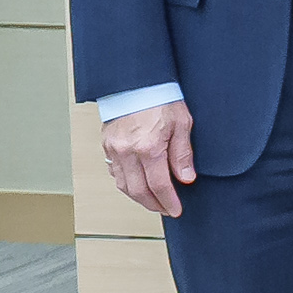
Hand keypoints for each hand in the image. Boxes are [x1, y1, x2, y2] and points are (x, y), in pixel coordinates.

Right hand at [101, 101, 194, 217]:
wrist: (136, 82)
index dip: (168, 201)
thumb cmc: (161, 98)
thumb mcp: (182, 124)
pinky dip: (126, 183)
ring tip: (154, 201)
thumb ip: (182, 154)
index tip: (176, 210)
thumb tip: (186, 179)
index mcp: (148, 147)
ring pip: (123, 184)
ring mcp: (114, 149)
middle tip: (166, 209)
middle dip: (153, 205)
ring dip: (138, 197)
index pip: (158, 185)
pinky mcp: (106, 145)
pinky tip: (137, 185)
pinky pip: (114, 172)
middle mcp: (127, 151)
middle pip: (138, 191)